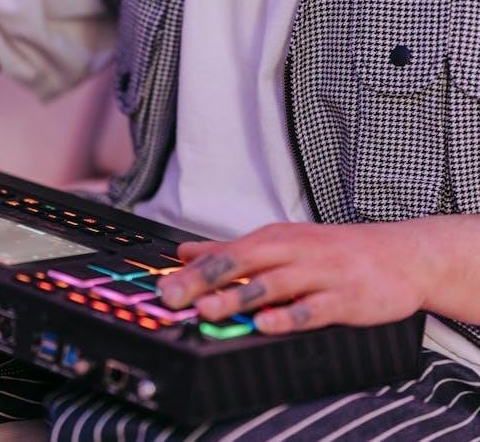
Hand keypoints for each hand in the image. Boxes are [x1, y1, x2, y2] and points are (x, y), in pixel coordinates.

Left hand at [156, 222, 433, 334]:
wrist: (400, 254)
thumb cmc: (333, 251)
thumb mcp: (280, 242)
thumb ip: (230, 250)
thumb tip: (185, 253)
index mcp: (274, 239)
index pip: (225, 254)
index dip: (192, 273)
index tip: (163, 288)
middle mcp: (293, 252)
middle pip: (242, 264)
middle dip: (205, 282)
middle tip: (176, 298)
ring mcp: (319, 274)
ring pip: (273, 285)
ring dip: (238, 297)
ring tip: (209, 310)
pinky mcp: (344, 298)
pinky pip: (312, 308)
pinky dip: (288, 316)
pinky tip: (265, 324)